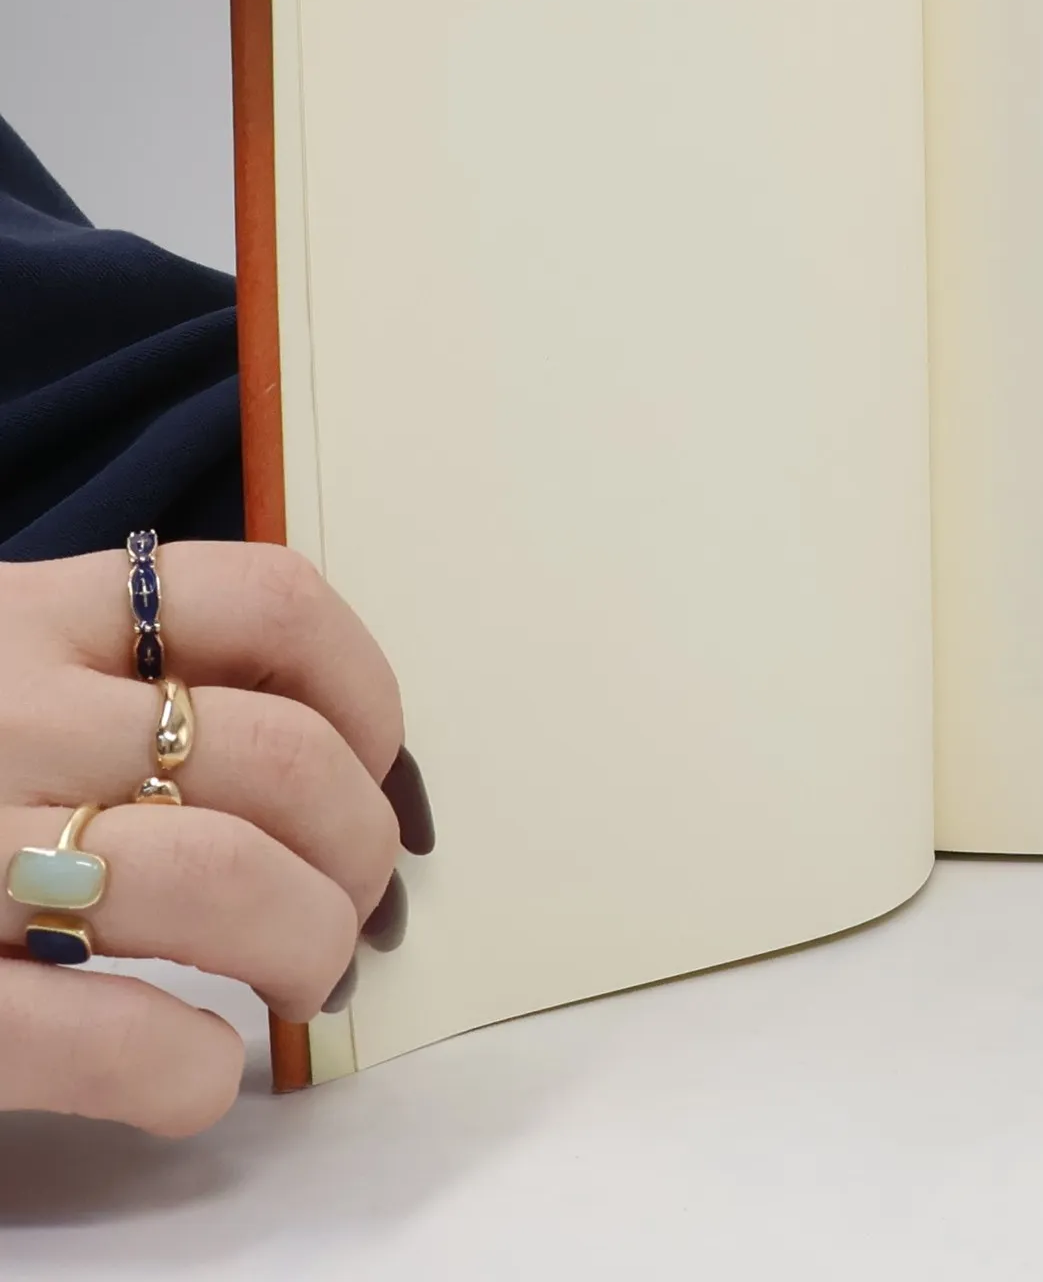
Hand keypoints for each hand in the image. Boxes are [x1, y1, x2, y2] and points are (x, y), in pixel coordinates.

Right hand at [0, 543, 430, 1133]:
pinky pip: (103, 1037)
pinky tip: (197, 1071)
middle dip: (357, 844)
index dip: (365, 692)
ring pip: (213, 876)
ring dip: (305, 942)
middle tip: (352, 901)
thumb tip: (347, 764)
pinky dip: (190, 1068)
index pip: (265, 601)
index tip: (376, 762)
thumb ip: (125, 675)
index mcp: (26, 612)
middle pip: (274, 755)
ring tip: (302, 977)